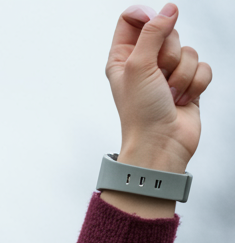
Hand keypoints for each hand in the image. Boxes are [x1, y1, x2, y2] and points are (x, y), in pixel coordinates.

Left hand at [106, 5, 211, 173]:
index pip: (131, 19)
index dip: (146, 15)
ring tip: (169, 95)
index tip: (154, 22)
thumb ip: (153, 32)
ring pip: (188, 50)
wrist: (160, 144)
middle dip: (168, 53)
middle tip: (159, 77)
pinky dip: (196, 84)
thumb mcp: (138, 65)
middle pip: (166, 30)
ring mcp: (167, 74)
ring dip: (182, 74)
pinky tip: (182, 101)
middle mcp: (144, 63)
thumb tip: (169, 9)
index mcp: (123, 58)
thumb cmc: (141, 112)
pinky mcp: (188, 84)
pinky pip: (203, 67)